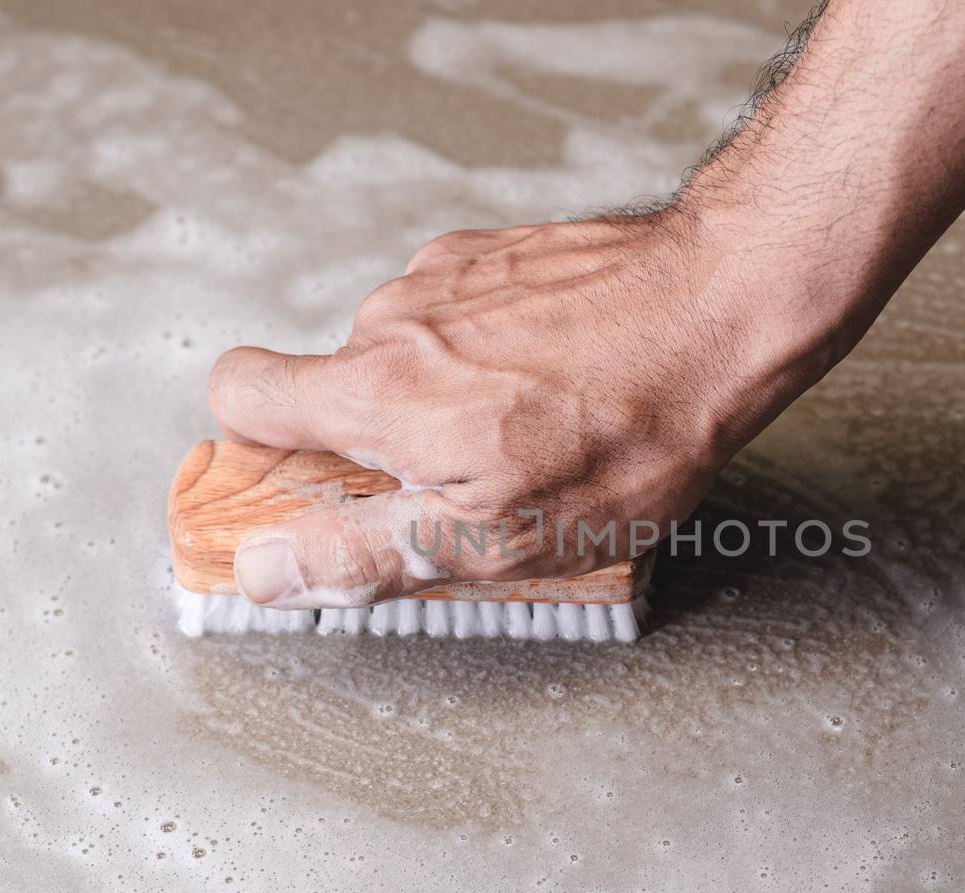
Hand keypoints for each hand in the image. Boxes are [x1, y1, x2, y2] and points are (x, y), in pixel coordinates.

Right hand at [208, 209, 820, 607]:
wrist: (723, 306)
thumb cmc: (633, 429)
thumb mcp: (502, 537)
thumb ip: (368, 552)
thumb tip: (266, 569)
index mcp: (379, 391)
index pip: (241, 394)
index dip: (258, 444)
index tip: (306, 481)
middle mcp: (395, 319)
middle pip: (337, 383)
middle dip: (385, 439)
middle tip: (469, 480)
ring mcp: (448, 275)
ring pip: (407, 352)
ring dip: (444, 397)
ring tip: (534, 431)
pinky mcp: (498, 252)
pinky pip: (459, 314)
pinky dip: (488, 352)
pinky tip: (556, 379)